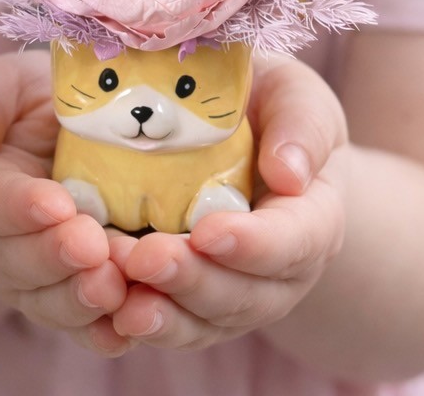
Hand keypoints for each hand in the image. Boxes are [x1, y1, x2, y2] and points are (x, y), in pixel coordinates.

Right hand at [0, 50, 131, 354]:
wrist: (52, 143)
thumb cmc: (28, 107)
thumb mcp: (3, 86)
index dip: (19, 207)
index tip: (54, 204)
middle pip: (17, 262)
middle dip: (54, 257)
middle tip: (90, 246)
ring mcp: (35, 276)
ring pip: (50, 300)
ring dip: (81, 297)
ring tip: (115, 284)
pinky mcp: (74, 293)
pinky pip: (85, 324)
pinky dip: (105, 330)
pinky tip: (132, 323)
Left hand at [108, 53, 347, 350]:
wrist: (249, 136)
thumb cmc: (274, 108)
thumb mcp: (297, 98)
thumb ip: (302, 127)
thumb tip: (288, 174)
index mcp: (313, 219)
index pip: (293, 242)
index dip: (253, 244)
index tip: (208, 232)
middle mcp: (281, 272)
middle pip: (244, 295)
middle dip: (193, 281)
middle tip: (146, 258)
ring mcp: (237, 295)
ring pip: (205, 322)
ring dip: (163, 313)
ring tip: (121, 296)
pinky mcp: (195, 305)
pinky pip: (172, 326)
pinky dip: (140, 324)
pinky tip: (110, 314)